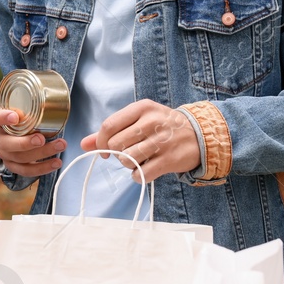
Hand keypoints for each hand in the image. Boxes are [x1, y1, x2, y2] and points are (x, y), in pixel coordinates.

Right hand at [0, 104, 65, 177]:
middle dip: (25, 143)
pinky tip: (56, 162)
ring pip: (18, 158)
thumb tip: (39, 108)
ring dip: (41, 153)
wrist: (24, 127)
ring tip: (60, 145)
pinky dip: (42, 168)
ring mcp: (3, 152)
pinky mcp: (13, 165)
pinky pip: (25, 170)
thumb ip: (27, 105)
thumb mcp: (23, 104)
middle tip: (41, 139)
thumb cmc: (24, 112)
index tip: (15, 117)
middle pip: (5, 144)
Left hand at [81, 99, 200, 181]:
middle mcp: (152, 122)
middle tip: (127, 153)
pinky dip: (138, 176)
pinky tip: (144, 170)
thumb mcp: (139, 120)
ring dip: (127, 164)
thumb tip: (83, 144)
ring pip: (127, 159)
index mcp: (142, 108)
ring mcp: (162, 141)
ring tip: (137, 160)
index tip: (104, 150)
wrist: (200, 135)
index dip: (101, 142)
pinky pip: (141, 174)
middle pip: (116, 144)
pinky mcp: (170, 159)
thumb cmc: (162, 126)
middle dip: (116, 154)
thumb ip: (111, 131)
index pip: (109, 125)